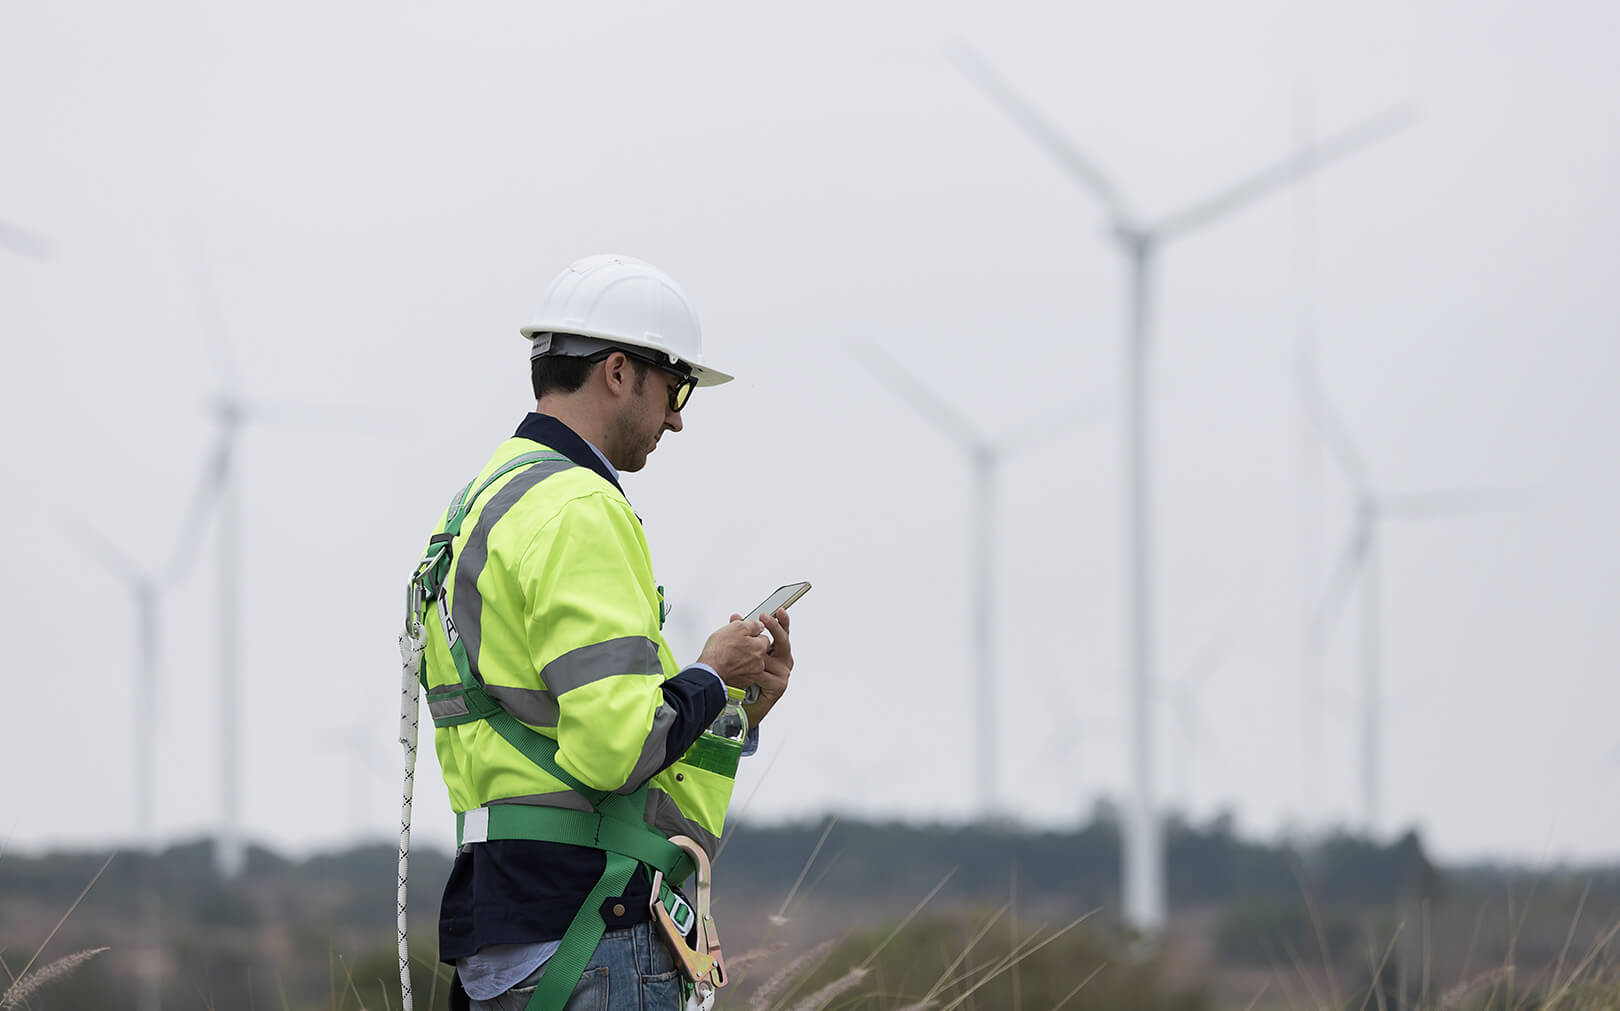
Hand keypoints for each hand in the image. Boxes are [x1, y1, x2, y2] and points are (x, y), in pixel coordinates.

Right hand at [698, 616, 767, 689]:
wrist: (710, 672)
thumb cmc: (720, 652)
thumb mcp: (736, 628)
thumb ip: (751, 625)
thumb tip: (758, 625)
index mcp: (760, 648)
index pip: (763, 638)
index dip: (752, 635)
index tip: (743, 635)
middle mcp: (759, 662)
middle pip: (757, 650)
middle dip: (748, 646)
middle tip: (734, 644)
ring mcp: (752, 674)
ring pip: (750, 662)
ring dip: (743, 657)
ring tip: (729, 654)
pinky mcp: (743, 682)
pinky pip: (744, 672)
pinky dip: (738, 668)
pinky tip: (729, 664)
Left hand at [743, 608, 792, 725]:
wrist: (735, 699)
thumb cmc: (738, 674)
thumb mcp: (738, 649)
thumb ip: (739, 633)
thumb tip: (736, 617)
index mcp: (776, 650)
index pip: (782, 631)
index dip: (781, 620)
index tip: (779, 609)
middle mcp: (782, 660)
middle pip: (783, 640)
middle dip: (775, 627)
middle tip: (764, 618)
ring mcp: (783, 673)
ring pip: (774, 656)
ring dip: (759, 652)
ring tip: (747, 649)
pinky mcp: (779, 686)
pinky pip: (766, 674)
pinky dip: (755, 672)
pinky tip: (748, 670)